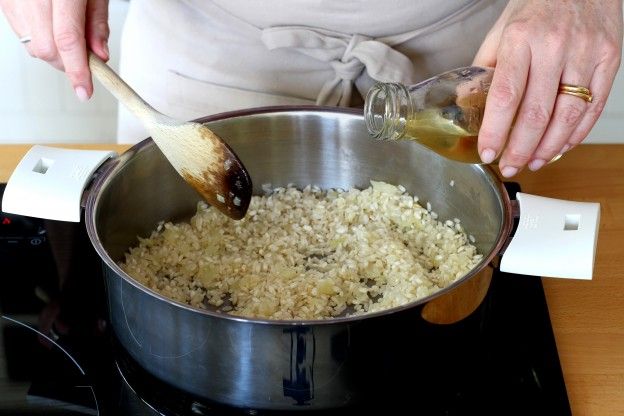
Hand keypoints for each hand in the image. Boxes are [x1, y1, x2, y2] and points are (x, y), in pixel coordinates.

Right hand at [0, 0, 109, 100]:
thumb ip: (98, 23)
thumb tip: (99, 57)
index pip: (68, 39)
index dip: (78, 70)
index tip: (85, 91)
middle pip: (46, 48)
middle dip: (67, 63)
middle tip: (84, 59)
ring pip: (31, 45)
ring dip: (53, 51)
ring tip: (66, 31)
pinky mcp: (3, 0)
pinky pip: (19, 32)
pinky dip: (37, 37)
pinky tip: (48, 23)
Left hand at [473, 0, 621, 176]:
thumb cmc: (539, 4)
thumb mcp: (502, 29)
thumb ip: (485, 67)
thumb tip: (465, 102)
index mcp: (521, 38)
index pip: (506, 96)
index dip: (495, 131)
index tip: (487, 152)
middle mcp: (555, 47)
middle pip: (536, 114)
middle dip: (520, 149)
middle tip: (509, 166)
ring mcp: (586, 53)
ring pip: (567, 117)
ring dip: (548, 148)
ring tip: (532, 162)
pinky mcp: (609, 60)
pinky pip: (593, 109)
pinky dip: (575, 135)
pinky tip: (559, 147)